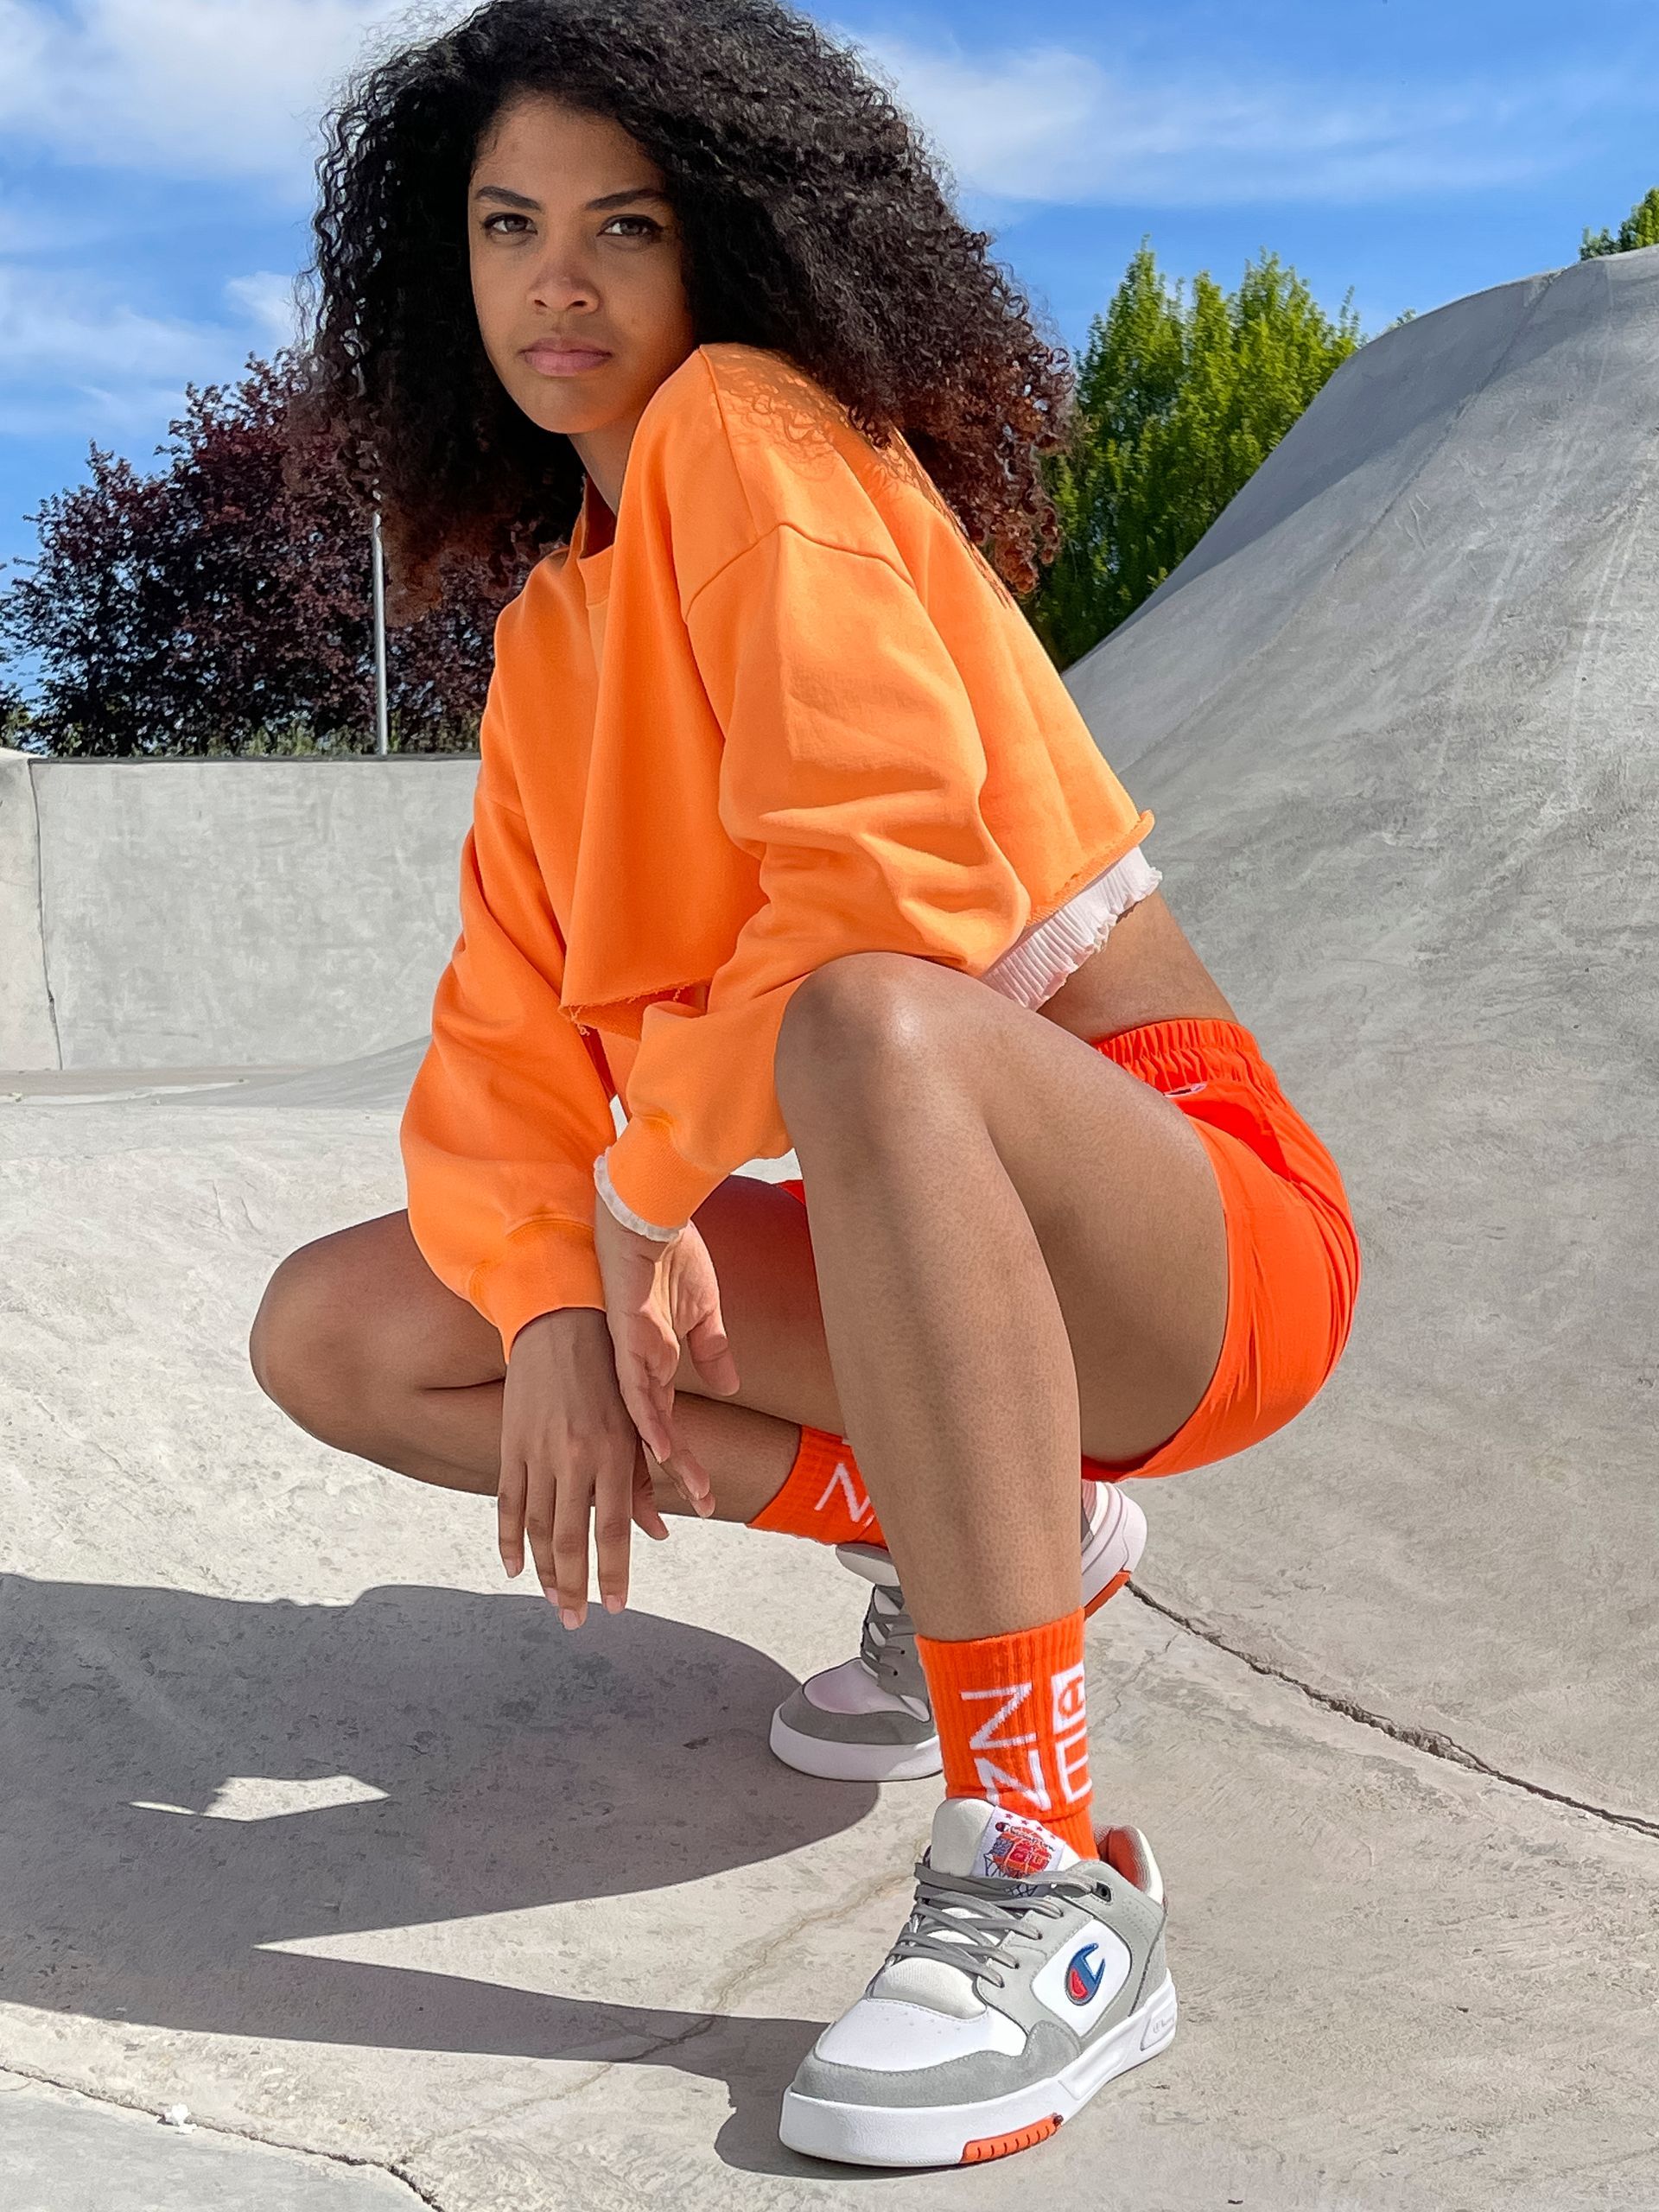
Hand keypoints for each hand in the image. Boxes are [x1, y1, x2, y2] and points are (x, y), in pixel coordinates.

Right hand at [498, 1307, 667, 1624]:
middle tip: (576, 1620)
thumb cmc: (609, 1375)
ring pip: (538, 1527)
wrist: (560, 1323)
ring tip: (552, 1601)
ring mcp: (537, 1451)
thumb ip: (644, 1480)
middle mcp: (573, 1455)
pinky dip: (509, 1539)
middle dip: (574, 1585)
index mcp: (611, 1451)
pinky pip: (508, 1503)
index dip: (614, 1572)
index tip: (615, 1606)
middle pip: (571, 1538)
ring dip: (544, 1571)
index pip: (614, 1527)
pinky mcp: (511, 1444)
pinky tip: (515, 1568)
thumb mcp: (634, 1424)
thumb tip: (659, 1533)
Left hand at [591, 1202, 739, 1498]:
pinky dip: (651, 1421)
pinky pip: (635, 1389)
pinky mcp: (628, 1338)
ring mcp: (630, 1356)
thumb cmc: (673, 1251)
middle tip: (694, 1511)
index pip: (667, 1422)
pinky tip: (662, 1450)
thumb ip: (712, 1349)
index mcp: (654, 1362)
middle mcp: (637, 1367)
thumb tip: (729, 1385)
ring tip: (686, 1494)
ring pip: (645, 1423)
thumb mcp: (704, 1309)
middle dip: (675, 1475)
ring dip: (665, 1461)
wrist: (652, 1210)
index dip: (684, 1459)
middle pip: (653, 1434)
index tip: (703, 1492)